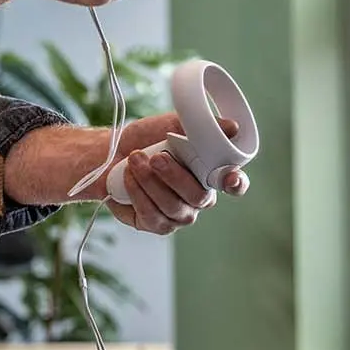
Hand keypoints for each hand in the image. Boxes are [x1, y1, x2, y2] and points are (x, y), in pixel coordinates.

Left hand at [77, 112, 250, 234]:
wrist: (113, 151)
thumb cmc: (147, 139)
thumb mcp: (171, 125)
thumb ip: (200, 126)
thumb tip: (232, 127)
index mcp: (209, 173)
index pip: (234, 184)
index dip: (236, 183)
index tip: (230, 178)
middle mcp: (198, 197)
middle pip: (198, 197)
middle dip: (175, 176)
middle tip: (156, 158)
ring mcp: (178, 214)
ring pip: (172, 207)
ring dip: (150, 182)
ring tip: (134, 159)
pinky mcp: (156, 224)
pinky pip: (151, 215)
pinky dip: (138, 193)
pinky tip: (129, 176)